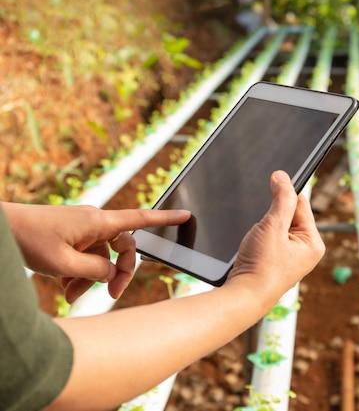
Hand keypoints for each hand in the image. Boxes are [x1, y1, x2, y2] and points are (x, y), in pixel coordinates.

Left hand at [2, 203, 189, 301]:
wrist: (2, 228)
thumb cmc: (29, 239)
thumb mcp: (65, 263)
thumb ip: (96, 269)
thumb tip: (111, 272)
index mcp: (98, 221)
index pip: (140, 218)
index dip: (166, 218)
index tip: (186, 215)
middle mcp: (94, 221)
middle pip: (122, 248)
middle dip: (115, 274)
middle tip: (109, 297)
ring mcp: (83, 227)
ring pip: (101, 256)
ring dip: (91, 279)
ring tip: (71, 297)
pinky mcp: (72, 234)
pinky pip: (86, 255)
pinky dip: (80, 273)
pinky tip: (65, 288)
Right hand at [229, 170, 324, 302]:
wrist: (244, 296)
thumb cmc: (261, 266)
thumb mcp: (273, 225)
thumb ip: (281, 198)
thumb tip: (283, 176)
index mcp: (314, 242)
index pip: (301, 204)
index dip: (284, 196)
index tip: (270, 186)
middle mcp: (306, 250)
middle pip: (288, 215)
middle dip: (271, 216)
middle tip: (262, 231)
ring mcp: (291, 258)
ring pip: (276, 227)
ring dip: (264, 228)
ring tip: (258, 243)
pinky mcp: (276, 262)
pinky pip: (269, 239)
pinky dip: (259, 238)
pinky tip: (254, 248)